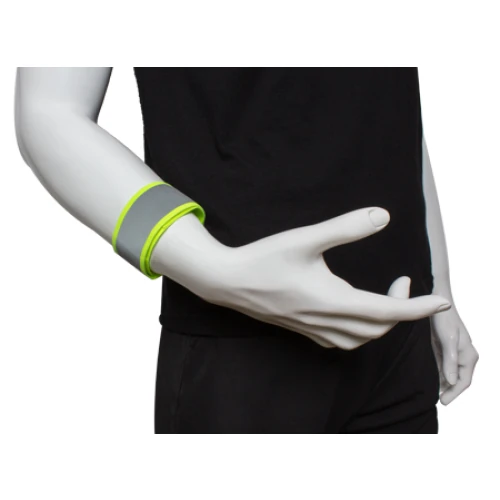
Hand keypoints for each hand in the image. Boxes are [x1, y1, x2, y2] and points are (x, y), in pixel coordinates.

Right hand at [195, 207, 451, 348]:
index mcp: (331, 300)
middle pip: (378, 329)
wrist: (227, 281)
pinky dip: (358, 333)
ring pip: (360, 340)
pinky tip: (353, 315)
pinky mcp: (302, 329)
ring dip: (381, 324)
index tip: (441, 301)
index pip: (387, 311)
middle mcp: (325, 321)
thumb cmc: (263, 259)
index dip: (418, 307)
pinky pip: (340, 342)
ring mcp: (312, 329)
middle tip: (402, 283)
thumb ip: (345, 227)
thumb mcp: (306, 238)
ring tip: (383, 299)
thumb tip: (383, 216)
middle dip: (400, 311)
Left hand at [429, 306, 478, 404]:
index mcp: (469, 356)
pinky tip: (430, 380)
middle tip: (437, 401)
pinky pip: (443, 366)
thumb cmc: (444, 319)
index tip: (443, 402)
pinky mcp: (445, 349)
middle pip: (458, 380)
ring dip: (444, 384)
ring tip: (433, 395)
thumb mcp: (447, 340)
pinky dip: (439, 375)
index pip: (464, 382)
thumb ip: (450, 361)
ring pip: (450, 374)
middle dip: (450, 391)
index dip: (454, 393)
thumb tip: (452, 381)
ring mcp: (455, 353)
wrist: (437, 301)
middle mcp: (464, 356)